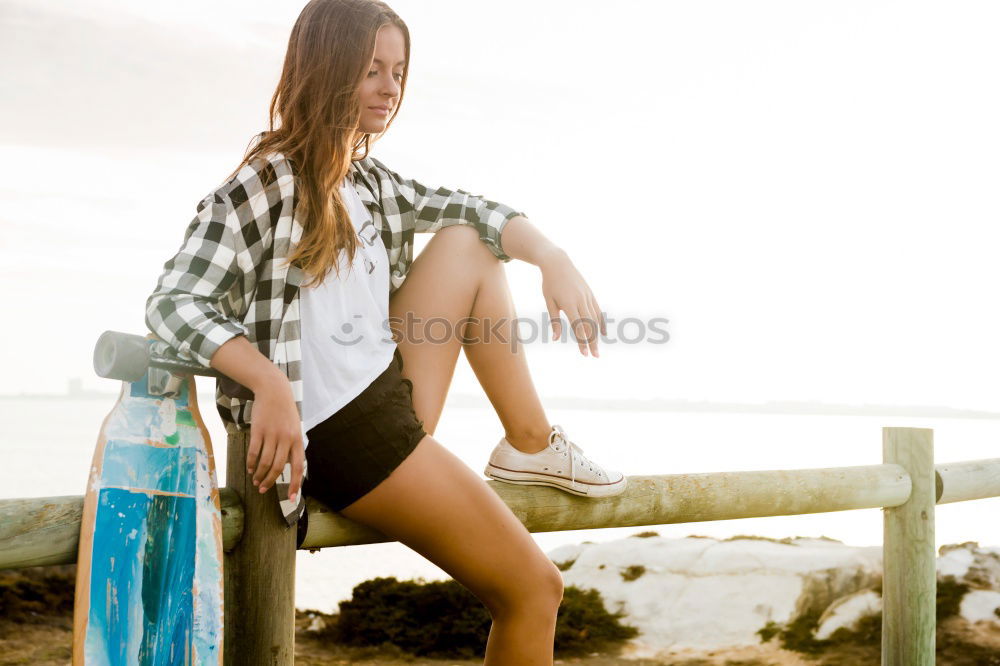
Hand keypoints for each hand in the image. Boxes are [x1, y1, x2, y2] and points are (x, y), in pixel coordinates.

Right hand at [246, 371, 304, 501]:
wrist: (274, 391)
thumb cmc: (285, 412)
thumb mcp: (295, 428)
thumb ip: (292, 447)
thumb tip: (287, 467)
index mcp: (298, 440)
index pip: (298, 467)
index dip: (295, 484)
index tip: (290, 499)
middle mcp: (286, 439)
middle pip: (278, 468)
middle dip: (270, 482)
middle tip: (263, 489)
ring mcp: (272, 434)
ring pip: (265, 462)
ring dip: (259, 474)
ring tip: (255, 481)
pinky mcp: (259, 430)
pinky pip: (254, 452)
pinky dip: (250, 463)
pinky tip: (249, 468)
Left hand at [539, 249, 606, 356]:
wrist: (558, 263)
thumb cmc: (550, 284)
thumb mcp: (549, 302)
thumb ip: (554, 321)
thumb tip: (555, 339)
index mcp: (569, 303)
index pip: (577, 326)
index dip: (581, 341)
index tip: (584, 354)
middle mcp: (581, 300)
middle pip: (589, 325)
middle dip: (592, 342)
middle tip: (595, 356)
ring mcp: (587, 297)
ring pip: (595, 319)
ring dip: (597, 335)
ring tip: (597, 348)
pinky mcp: (591, 294)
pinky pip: (598, 311)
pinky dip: (601, 323)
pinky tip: (603, 334)